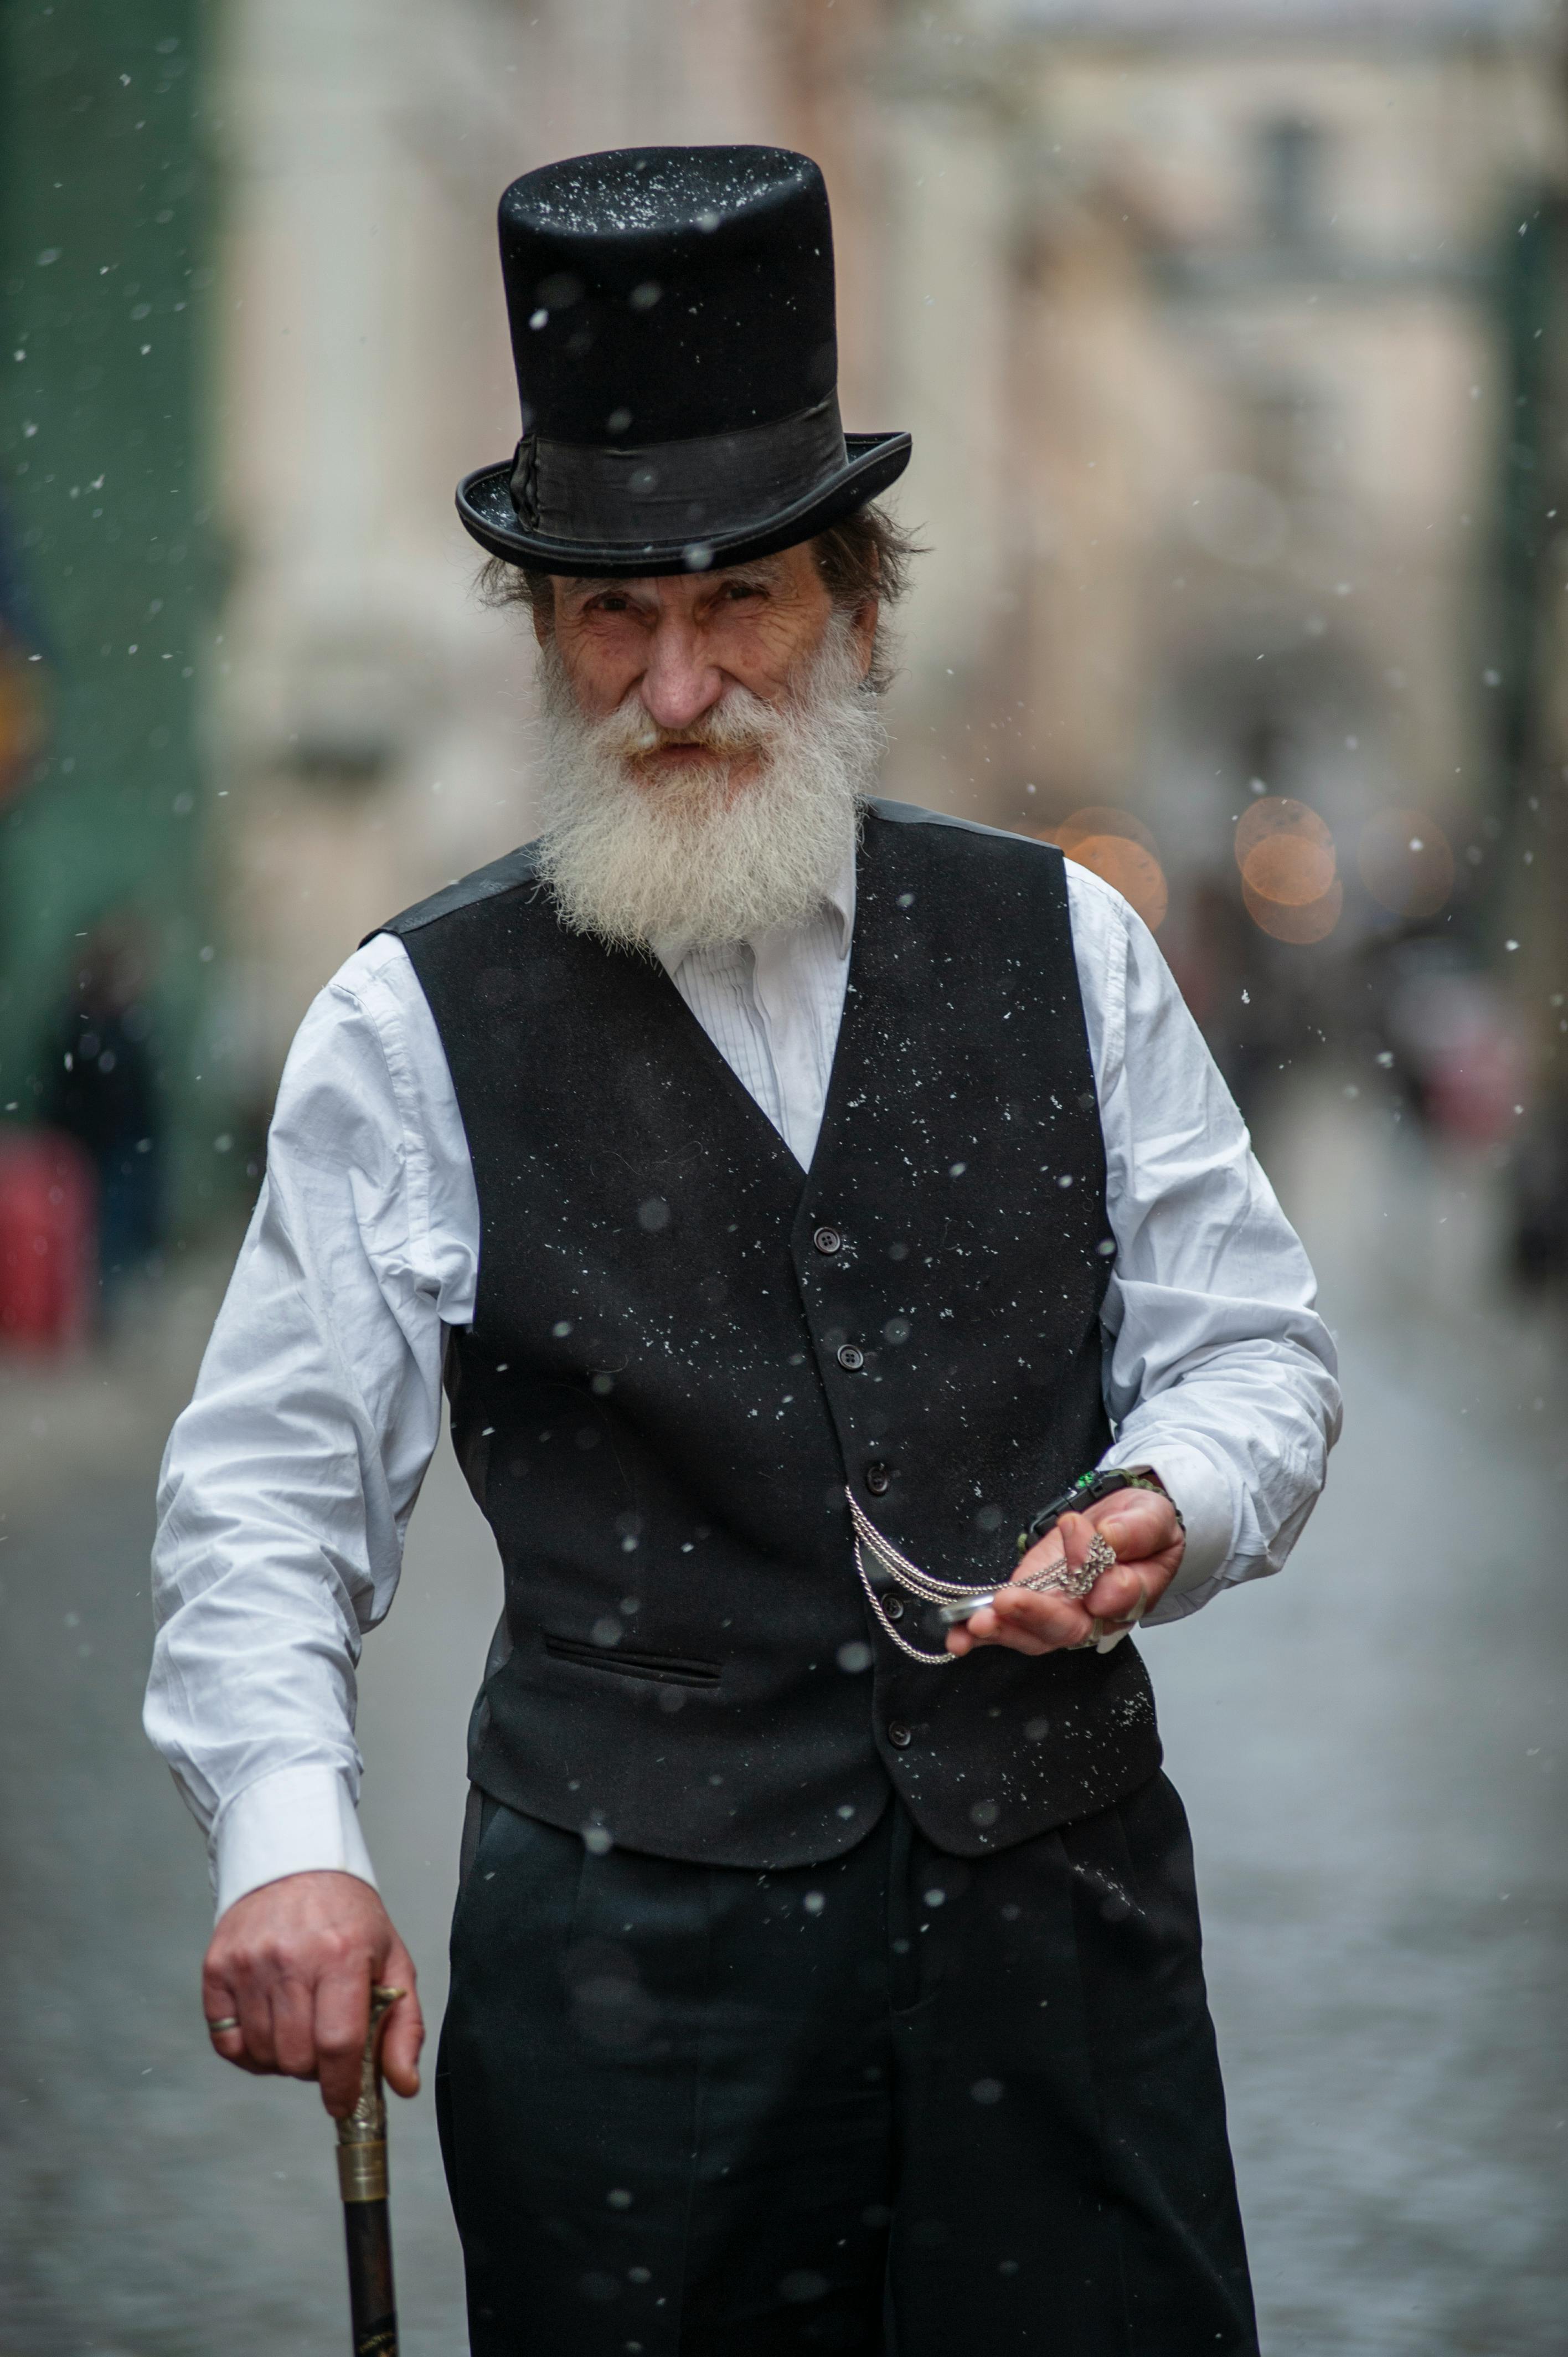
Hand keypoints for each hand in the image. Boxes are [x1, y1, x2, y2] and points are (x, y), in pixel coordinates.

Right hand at [202, 1870, 422, 2117]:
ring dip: (284, 2059)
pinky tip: (269, 2030)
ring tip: (301, 2027)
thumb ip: (404, 2026)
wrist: (295, 1862)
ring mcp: (249, 1964)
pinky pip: (227, 2042)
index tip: (344, 2103)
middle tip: (326, 2046)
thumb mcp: (392, 1960)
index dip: (342, 2086)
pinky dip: (249, 2051)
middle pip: (298, 2057)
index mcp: (341, 1955)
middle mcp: (290, 1959)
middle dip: (317, 2068)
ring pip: (263, 2054)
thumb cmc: (347, 1916)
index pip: (338, 2044)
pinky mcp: (217, 1968)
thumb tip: (403, 2084)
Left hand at [945, 1491, 1183, 1660]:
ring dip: (1003, 1629)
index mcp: (1132, 1596)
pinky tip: (959, 1636)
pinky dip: (982, 1632)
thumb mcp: (1151, 1516)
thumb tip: (1110, 1539)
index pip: (1117, 1598)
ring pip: (1034, 1634)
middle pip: (1068, 1628)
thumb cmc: (1142, 1525)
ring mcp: (1060, 1612)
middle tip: (1009, 1602)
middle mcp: (1094, 1614)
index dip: (1102, 1588)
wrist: (1122, 1522)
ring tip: (975, 1624)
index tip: (1090, 1560)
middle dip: (1034, 1616)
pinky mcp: (1032, 1603)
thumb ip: (1137, 1530)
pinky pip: (1009, 1624)